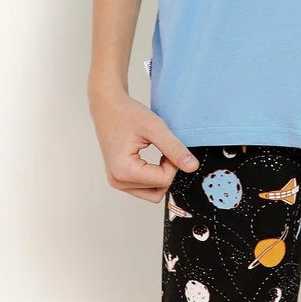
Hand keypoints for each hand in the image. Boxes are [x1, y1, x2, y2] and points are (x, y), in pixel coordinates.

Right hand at [89, 88, 199, 203]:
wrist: (108, 107)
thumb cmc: (128, 114)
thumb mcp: (155, 127)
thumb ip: (174, 148)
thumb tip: (192, 167)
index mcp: (123, 170)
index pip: (163, 180)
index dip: (173, 163)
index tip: (168, 145)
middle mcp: (118, 181)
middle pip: (158, 192)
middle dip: (167, 173)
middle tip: (164, 151)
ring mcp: (117, 183)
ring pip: (152, 194)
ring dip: (160, 177)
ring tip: (158, 154)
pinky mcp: (119, 180)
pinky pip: (144, 189)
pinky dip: (153, 177)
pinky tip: (152, 160)